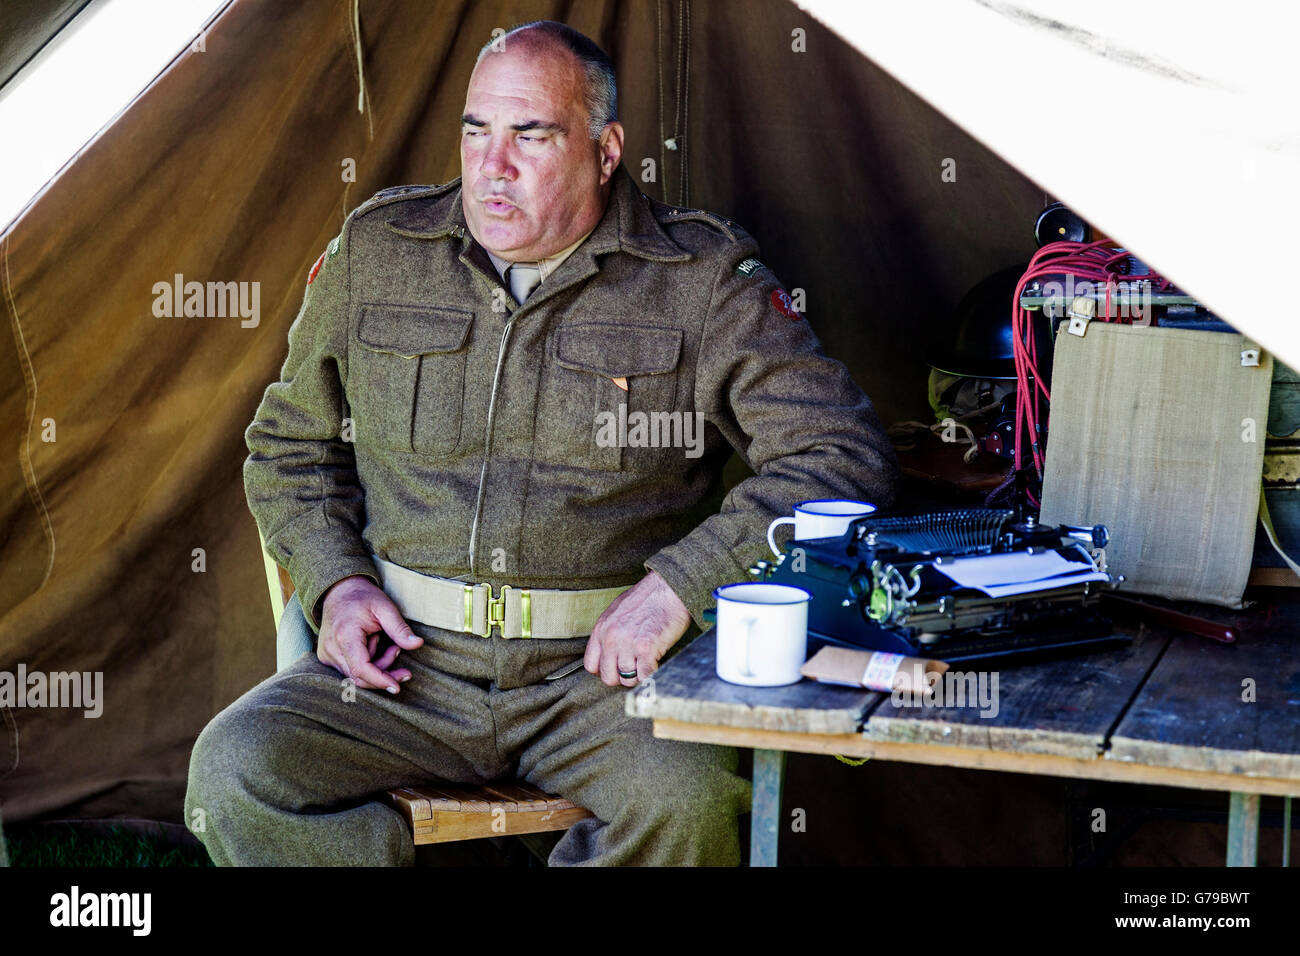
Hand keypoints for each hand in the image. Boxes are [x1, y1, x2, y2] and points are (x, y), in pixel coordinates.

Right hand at [318, 575, 423, 692]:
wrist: (339, 591)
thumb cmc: (363, 598)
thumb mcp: (385, 607)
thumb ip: (399, 628)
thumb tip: (418, 644)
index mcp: (345, 635)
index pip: (361, 668)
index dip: (379, 680)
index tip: (397, 687)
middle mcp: (331, 648)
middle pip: (359, 676)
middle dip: (384, 674)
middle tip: (403, 663)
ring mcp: (326, 654)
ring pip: (355, 675)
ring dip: (377, 666)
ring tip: (389, 646)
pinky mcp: (327, 657)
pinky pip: (350, 670)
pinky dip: (367, 664)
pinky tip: (374, 646)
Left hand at [584, 571, 690, 686]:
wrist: (668, 588)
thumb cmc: (647, 598)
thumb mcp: (617, 612)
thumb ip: (609, 633)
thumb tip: (610, 654)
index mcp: (601, 628)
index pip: (591, 665)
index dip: (605, 669)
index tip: (616, 667)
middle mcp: (610, 638)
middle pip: (608, 677)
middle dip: (622, 676)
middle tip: (635, 667)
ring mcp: (627, 644)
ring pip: (628, 679)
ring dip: (639, 675)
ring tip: (648, 661)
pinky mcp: (646, 649)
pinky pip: (645, 676)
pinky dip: (652, 675)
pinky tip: (656, 663)